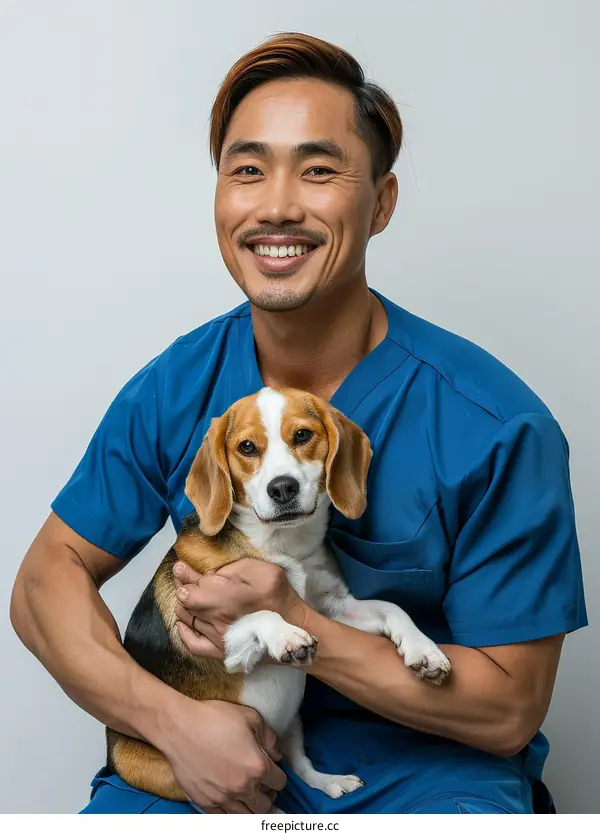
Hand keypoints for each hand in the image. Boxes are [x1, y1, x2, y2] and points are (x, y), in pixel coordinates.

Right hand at [158, 697, 286, 812]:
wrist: (179, 727)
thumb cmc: (213, 718)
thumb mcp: (250, 717)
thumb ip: (269, 738)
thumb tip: (276, 754)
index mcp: (257, 766)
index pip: (280, 782)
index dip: (278, 775)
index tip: (273, 770)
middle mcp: (242, 787)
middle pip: (265, 805)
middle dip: (267, 794)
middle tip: (263, 785)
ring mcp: (223, 797)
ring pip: (246, 815)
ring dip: (251, 806)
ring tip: (248, 794)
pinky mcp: (205, 802)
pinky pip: (224, 818)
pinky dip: (231, 811)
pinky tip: (230, 799)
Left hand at [174, 559, 306, 659]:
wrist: (294, 630)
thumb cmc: (279, 596)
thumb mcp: (263, 570)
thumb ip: (234, 568)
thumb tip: (211, 573)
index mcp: (227, 596)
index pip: (194, 585)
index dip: (184, 574)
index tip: (179, 567)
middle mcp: (218, 618)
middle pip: (187, 601)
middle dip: (181, 586)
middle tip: (181, 577)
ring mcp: (217, 638)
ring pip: (188, 618)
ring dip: (183, 605)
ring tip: (185, 595)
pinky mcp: (221, 652)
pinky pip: (193, 645)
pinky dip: (184, 633)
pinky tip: (183, 623)